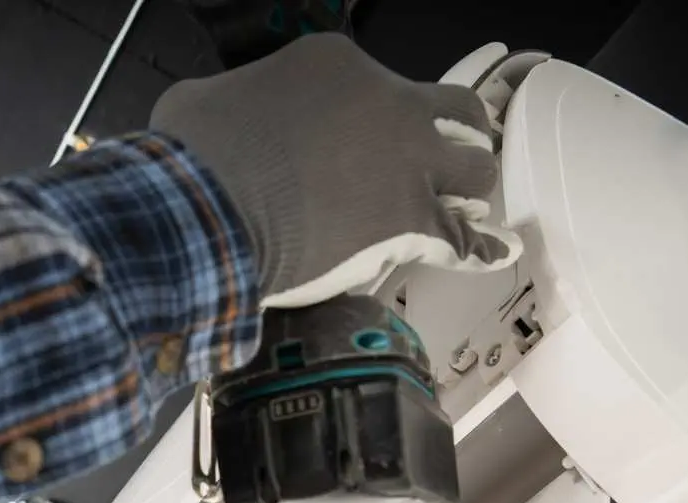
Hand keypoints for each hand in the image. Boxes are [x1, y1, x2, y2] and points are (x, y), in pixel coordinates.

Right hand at [150, 32, 521, 308]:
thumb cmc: (192, 160)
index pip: (379, 85)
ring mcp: (407, 163)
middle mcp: (388, 103)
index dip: (374, 117)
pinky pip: (464, 239)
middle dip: (452, 135)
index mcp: (337, 66)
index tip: (362, 142)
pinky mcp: (411, 222)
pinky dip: (481, 248)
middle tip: (442, 159)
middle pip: (453, 112)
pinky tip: (495, 252)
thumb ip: (234, 106)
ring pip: (473, 170)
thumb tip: (222, 126)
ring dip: (466, 190)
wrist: (204, 213)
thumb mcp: (203, 103)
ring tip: (463, 209)